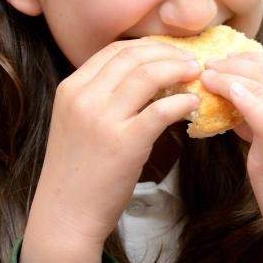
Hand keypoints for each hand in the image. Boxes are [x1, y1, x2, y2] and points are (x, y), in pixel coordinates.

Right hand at [20, 39, 201, 262]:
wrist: (65, 216)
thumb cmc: (78, 173)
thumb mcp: (78, 124)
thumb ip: (101, 99)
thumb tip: (143, 80)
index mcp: (70, 88)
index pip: (114, 50)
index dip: (149, 47)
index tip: (170, 53)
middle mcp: (83, 97)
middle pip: (133, 56)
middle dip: (168, 53)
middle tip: (192, 61)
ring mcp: (102, 118)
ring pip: (149, 75)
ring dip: (179, 70)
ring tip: (197, 76)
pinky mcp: (124, 142)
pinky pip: (161, 109)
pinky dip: (182, 102)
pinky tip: (192, 106)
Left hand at [202, 53, 262, 262]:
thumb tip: (238, 105)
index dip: (252, 59)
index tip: (228, 61)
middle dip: (235, 63)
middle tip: (208, 66)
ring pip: (261, 87)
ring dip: (228, 77)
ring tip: (205, 78)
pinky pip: (262, 117)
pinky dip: (243, 98)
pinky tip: (224, 91)